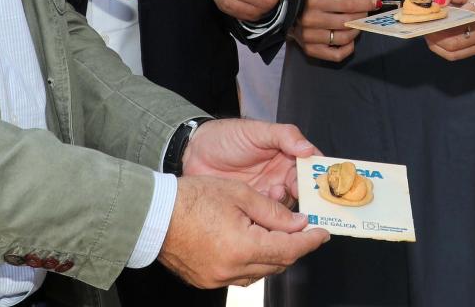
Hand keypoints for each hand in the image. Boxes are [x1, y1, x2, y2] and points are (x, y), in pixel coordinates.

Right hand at [157, 176, 327, 288]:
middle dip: (293, 246)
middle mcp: (231, 269)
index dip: (310, 241)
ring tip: (276, 232)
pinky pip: (240, 275)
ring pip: (260, 271)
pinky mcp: (206, 280)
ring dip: (273, 254)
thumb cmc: (192, 197)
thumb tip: (299, 223)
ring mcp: (216, 279)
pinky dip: (252, 260)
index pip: (289, 249)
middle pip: (277, 263)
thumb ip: (274, 212)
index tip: (322, 233)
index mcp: (242, 247)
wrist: (152, 213)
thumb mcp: (240, 194)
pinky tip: (251, 243)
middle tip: (302, 229)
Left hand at [182, 119, 319, 204]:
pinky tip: (263, 210)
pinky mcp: (250, 208)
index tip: (321, 184)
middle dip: (305, 196)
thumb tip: (309, 149)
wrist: (192, 154)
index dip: (317, 176)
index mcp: (286, 156)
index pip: (309, 167)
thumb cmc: (226, 136)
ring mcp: (265, 193)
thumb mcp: (257, 132)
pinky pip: (266, 217)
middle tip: (301, 197)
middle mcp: (280, 176)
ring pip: (286, 206)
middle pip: (302, 190)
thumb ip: (285, 136)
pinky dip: (269, 217)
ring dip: (285, 205)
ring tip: (274, 194)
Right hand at [290, 0, 381, 62]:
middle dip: (361, 17)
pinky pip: (337, 55)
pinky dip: (348, 48)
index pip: (348, 4)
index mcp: (315, 1)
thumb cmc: (316, 2)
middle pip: (347, 22)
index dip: (366, 4)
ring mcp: (309, 37)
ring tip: (355, 25)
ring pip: (344, 38)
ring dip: (355, 32)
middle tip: (364, 13)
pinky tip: (349, 40)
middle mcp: (310, 19)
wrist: (292, 16)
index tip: (377, 3)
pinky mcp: (311, 50)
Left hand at [424, 0, 474, 61]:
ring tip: (428, 31)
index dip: (450, 20)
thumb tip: (439, 4)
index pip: (471, 14)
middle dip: (439, 33)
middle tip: (425, 26)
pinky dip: (441, 49)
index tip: (434, 19)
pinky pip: (456, 55)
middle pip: (462, 34)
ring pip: (457, 47)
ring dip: (438, 42)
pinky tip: (434, 40)